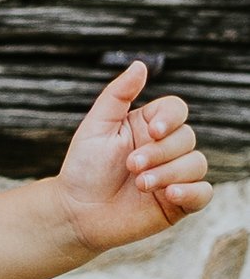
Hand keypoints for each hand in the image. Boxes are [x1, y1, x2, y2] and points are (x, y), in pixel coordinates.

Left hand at [56, 62, 209, 254]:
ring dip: (170, 172)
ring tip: (141, 185)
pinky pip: (203, 193)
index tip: (154, 131)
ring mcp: (173, 175)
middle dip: (160, 152)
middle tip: (131, 166)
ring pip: (196, 164)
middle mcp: (165, 148)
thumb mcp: (96, 126)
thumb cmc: (83, 169)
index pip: (177, 110)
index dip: (171, 118)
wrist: (75, 214)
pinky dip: (193, 192)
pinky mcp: (176, 203)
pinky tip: (171, 193)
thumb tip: (140, 64)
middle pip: (187, 137)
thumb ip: (118, 94)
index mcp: (149, 126)